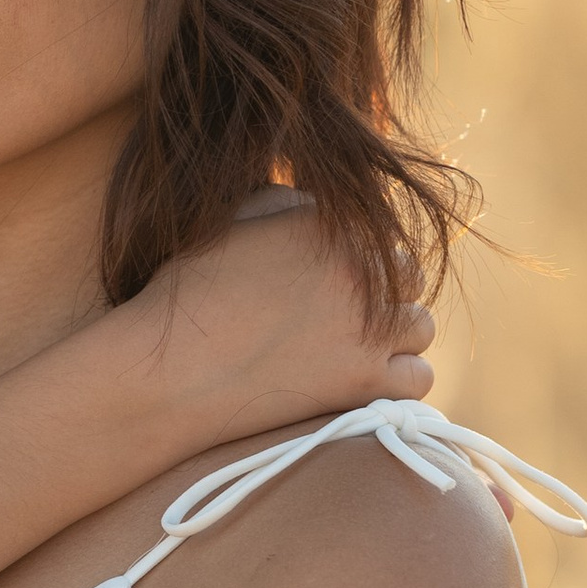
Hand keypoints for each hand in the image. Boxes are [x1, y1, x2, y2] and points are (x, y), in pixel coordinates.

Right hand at [135, 198, 434, 441]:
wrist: (166, 372)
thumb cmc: (183, 300)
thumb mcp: (227, 228)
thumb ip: (282, 206)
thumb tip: (312, 205)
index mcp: (328, 224)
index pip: (380, 233)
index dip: (359, 259)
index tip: (335, 283)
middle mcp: (358, 270)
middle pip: (409, 276)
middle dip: (384, 293)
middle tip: (346, 315)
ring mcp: (369, 328)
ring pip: (419, 327)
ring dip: (394, 336)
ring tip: (356, 349)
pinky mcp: (367, 382)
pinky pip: (418, 378)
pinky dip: (396, 380)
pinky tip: (363, 381)